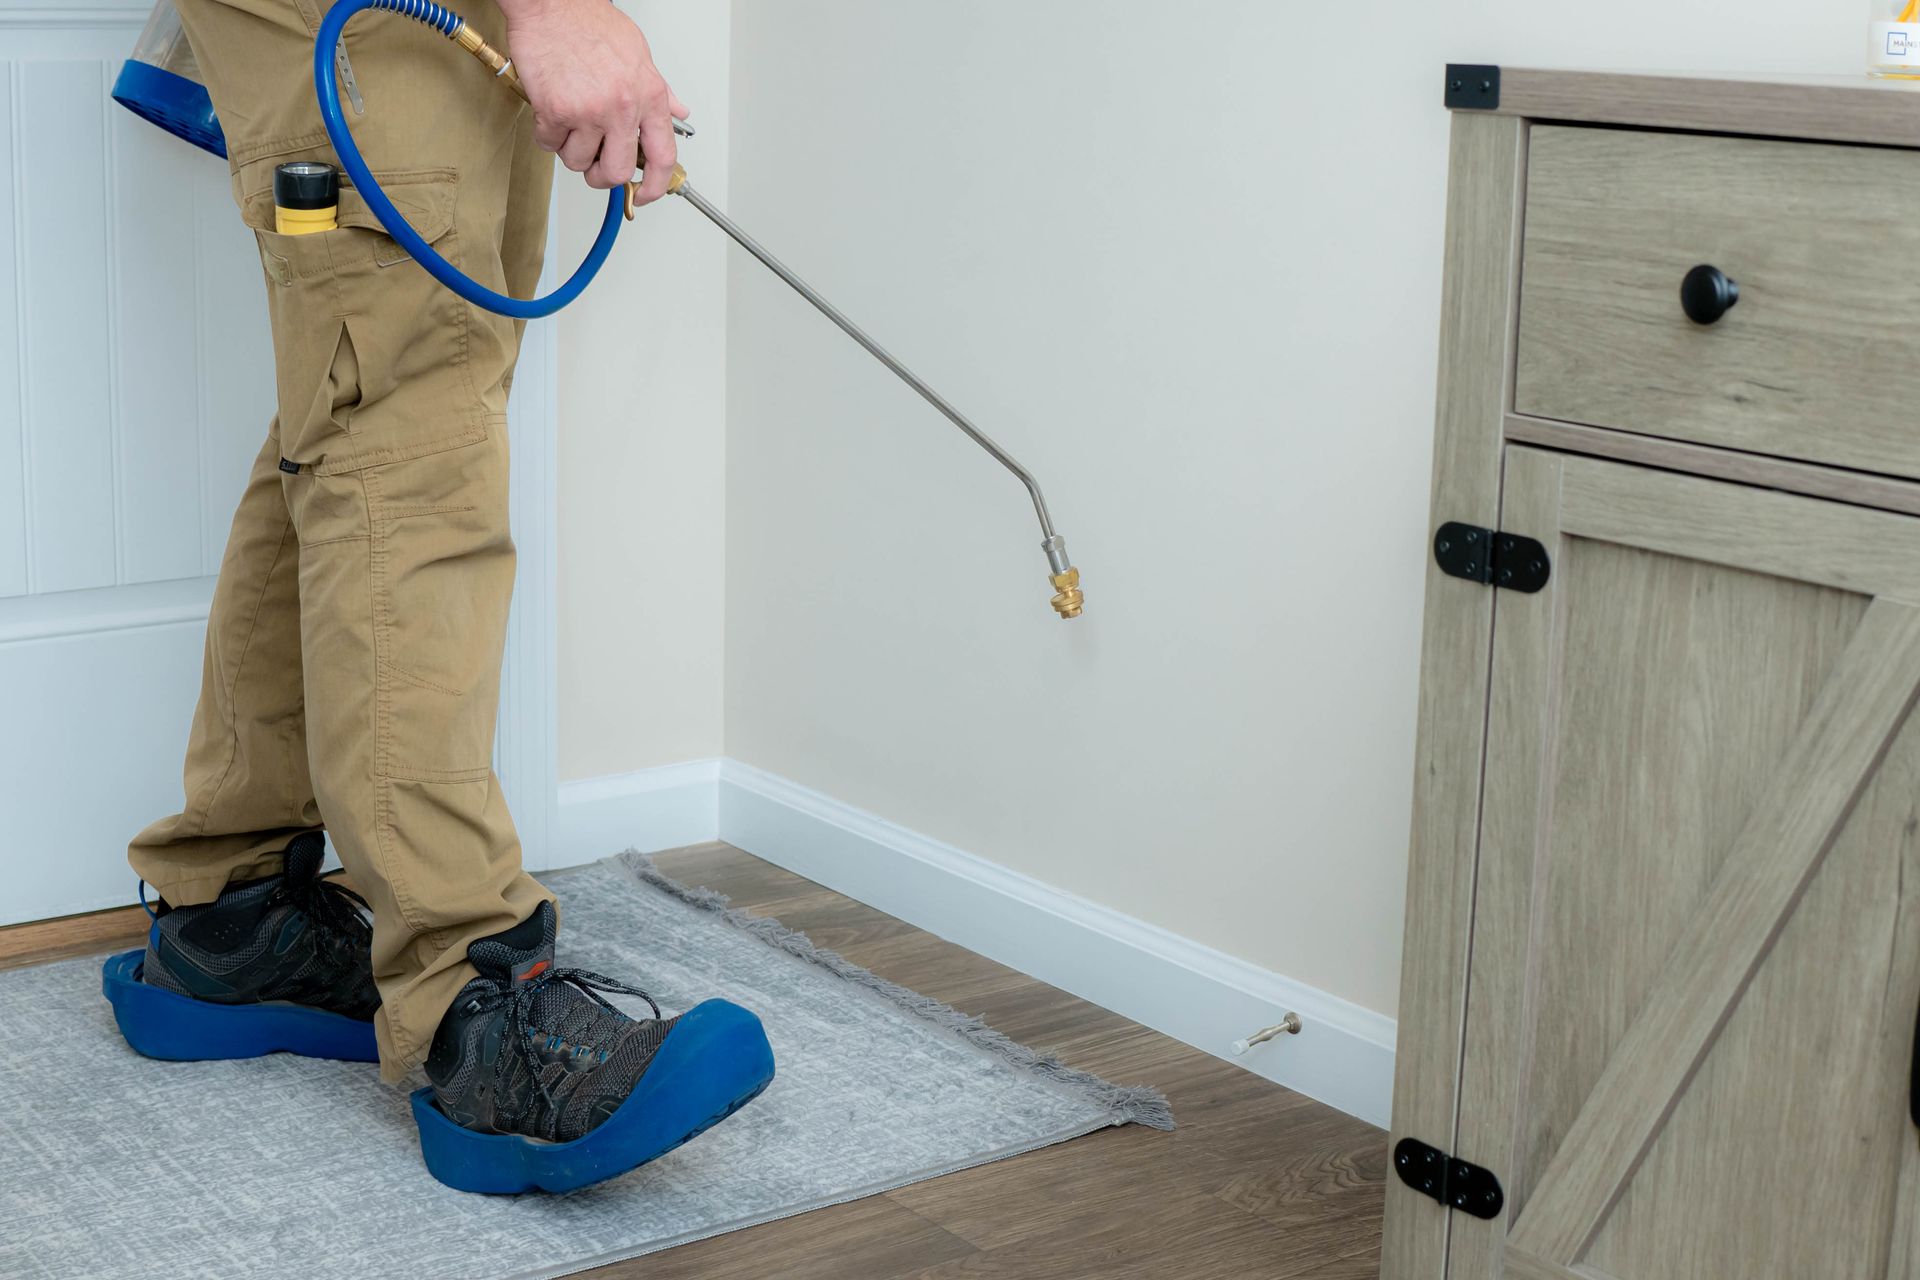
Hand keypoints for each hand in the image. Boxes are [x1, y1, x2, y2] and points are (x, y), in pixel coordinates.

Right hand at [498, 0, 688, 205]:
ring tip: (571, 124)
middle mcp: (621, 107)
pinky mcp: (555, 111)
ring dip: (571, 150)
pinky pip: (549, 144)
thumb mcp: (639, 53)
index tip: (646, 194)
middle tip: (596, 165)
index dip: (656, 185)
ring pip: (578, 162)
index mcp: (648, 95)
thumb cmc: (589, 22)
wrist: (550, 4)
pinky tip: (551, 113)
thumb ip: (659, 91)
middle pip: (617, 171)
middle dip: (603, 176)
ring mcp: (588, 112)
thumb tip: (676, 112)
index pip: (663, 156)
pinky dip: (547, 135)